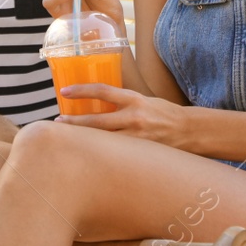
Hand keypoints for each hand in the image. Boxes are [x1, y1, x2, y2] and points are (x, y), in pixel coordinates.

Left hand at [54, 84, 186, 147]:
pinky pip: (115, 154)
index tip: (64, 91)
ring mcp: (137, 138)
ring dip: (84, 140)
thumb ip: (121, 102)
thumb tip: (96, 104)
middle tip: (57, 122)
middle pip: (97, 121)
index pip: (103, 91)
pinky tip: (89, 155)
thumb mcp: (142, 100)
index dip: (82, 90)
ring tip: (68, 141)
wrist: (188, 131)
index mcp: (135, 100)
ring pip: (103, 141)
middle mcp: (134, 118)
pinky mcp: (139, 154)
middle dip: (74, 123)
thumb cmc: (162, 113)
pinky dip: (101, 153)